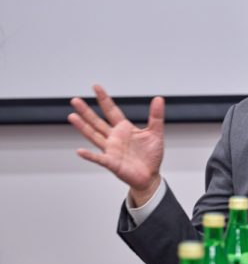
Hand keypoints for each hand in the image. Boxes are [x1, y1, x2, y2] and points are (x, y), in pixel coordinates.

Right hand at [68, 85, 164, 206]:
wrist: (150, 175)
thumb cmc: (151, 155)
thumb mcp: (155, 133)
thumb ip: (156, 116)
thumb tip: (158, 99)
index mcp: (124, 128)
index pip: (111, 111)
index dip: (104, 99)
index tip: (96, 87)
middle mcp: (114, 137)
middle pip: (97, 122)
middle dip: (86, 111)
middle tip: (75, 100)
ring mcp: (111, 150)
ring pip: (94, 136)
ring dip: (83, 127)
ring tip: (72, 116)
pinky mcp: (112, 163)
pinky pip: (99, 158)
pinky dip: (90, 155)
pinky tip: (80, 151)